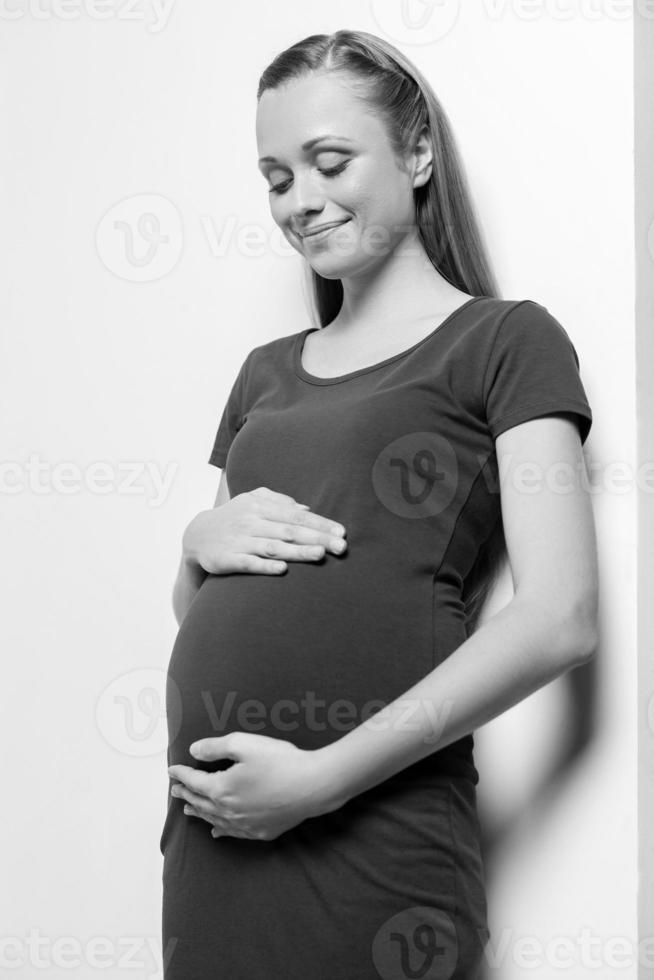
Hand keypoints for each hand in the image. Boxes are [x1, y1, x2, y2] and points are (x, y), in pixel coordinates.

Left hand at [168, 732, 340, 840]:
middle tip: (175, 791)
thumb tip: (194, 751)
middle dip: (186, 795)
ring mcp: (245, 824)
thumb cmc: (280, 761)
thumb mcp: (245, 744)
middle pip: (201, 802)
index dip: (182, 775)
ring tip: (187, 810)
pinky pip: (233, 833)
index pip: (194, 782)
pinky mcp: (261, 832)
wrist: (313, 785)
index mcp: (222, 789)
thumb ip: (215, 747)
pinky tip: (216, 832)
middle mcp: (229, 811)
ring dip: (199, 813)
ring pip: (214, 820)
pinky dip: (220, 830)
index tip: (172, 771)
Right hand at [182, 486, 346, 575]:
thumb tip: (307, 508)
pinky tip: (283, 570)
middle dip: (317, 538)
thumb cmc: (233, 518)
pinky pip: (248, 563)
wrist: (196, 535)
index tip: (342, 532)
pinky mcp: (227, 559)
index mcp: (261, 506)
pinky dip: (265, 566)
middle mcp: (252, 522)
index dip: (320, 523)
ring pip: (273, 546)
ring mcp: (240, 541)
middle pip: (290, 530)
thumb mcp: (252, 501)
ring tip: (320, 555)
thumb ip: (279, 502)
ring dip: (297, 551)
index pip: (296, 514)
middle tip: (341, 547)